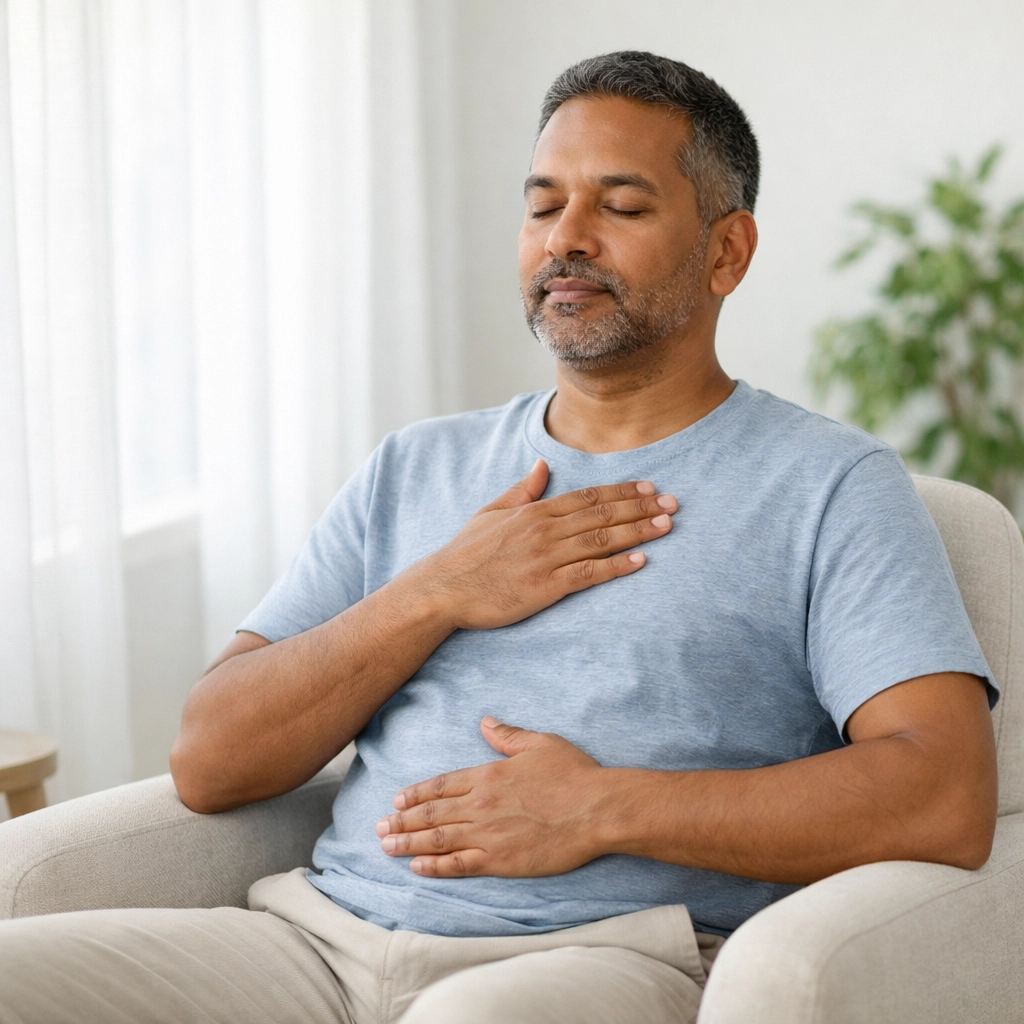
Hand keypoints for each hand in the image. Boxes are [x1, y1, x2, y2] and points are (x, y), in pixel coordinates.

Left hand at [375, 717, 607, 877]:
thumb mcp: (540, 744)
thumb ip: (508, 735)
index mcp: (489, 775)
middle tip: (379, 828)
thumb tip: (485, 723)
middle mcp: (481, 804)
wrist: (596, 809)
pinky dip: (435, 866)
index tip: (397, 800)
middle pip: (432, 813)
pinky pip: (460, 864)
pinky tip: (418, 868)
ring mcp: (489, 834)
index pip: (442, 784)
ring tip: (386, 846)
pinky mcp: (501, 860)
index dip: (416, 793)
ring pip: (438, 839)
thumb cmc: (573, 774)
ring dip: (409, 843)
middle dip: (402, 820)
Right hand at [415, 459, 677, 629]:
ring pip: (601, 540)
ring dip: (637, 532)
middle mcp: (544, 530)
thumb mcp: (490, 512)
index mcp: (534, 512)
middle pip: (602, 515)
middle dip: (640, 508)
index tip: (649, 488)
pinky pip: (589, 573)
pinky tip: (641, 561)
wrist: (443, 589)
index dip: (621, 492)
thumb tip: (543, 466)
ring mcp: (546, 558)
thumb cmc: (466, 554)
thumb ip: (522, 491)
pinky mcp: (545, 587)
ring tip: (666, 526)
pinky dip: (617, 566)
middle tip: (672, 503)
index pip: (587, 497)